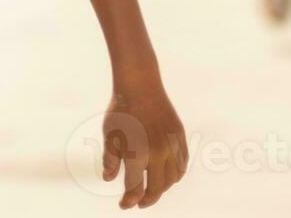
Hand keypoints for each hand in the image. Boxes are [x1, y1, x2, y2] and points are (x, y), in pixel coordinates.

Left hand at [102, 82, 187, 208]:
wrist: (140, 86)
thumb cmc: (120, 110)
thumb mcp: (109, 135)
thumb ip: (110, 160)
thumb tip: (109, 179)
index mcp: (137, 154)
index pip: (135, 189)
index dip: (129, 201)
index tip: (124, 205)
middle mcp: (157, 153)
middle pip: (156, 188)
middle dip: (147, 199)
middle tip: (139, 203)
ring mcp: (172, 146)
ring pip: (172, 179)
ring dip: (162, 188)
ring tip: (152, 189)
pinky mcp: (180, 138)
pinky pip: (181, 165)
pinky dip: (175, 176)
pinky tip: (166, 176)